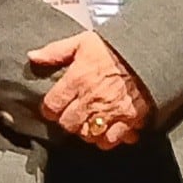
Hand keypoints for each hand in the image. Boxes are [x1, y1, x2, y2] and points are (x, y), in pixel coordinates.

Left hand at [30, 31, 153, 147]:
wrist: (149, 53)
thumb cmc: (114, 47)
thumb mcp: (81, 42)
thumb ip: (55, 52)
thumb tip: (33, 57)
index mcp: (77, 79)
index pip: (52, 106)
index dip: (50, 108)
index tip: (54, 106)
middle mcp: (92, 99)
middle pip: (68, 124)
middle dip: (67, 121)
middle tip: (71, 114)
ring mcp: (111, 111)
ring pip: (88, 135)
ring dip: (85, 131)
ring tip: (88, 122)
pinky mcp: (129, 119)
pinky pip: (111, 140)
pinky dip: (106, 138)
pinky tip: (105, 130)